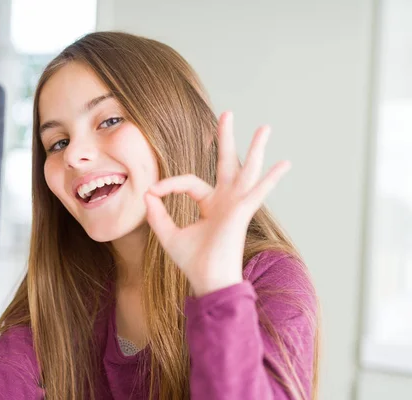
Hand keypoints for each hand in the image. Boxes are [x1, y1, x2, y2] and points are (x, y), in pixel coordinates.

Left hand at [144, 112, 290, 296]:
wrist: (207, 282)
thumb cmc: (192, 262)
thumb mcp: (168, 234)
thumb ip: (157, 213)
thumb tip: (148, 192)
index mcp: (209, 204)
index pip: (189, 182)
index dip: (169, 184)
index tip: (152, 192)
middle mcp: (225, 201)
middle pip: (226, 163)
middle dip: (226, 138)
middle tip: (228, 114)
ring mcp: (236, 205)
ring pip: (247, 170)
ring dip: (256, 149)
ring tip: (265, 127)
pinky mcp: (242, 213)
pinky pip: (258, 192)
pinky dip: (271, 179)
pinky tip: (285, 163)